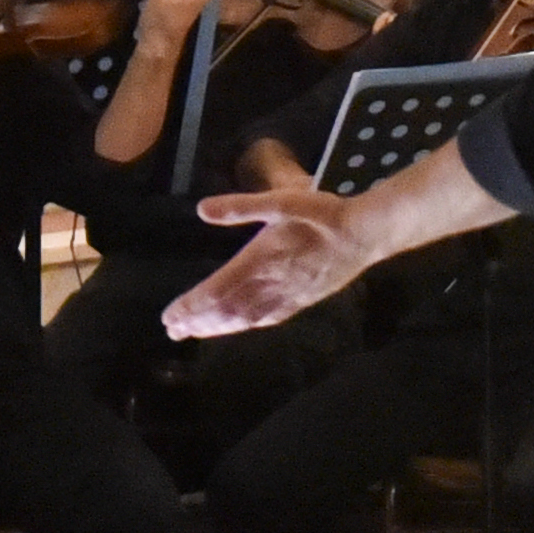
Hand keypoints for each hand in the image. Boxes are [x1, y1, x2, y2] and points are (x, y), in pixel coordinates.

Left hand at [172, 176, 379, 339]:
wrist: (364, 234)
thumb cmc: (323, 213)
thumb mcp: (281, 200)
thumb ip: (240, 206)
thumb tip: (203, 209)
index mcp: (260, 260)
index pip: (217, 291)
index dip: (191, 307)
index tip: (169, 316)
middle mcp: (269, 285)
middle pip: (226, 311)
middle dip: (197, 322)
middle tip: (173, 331)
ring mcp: (286, 297)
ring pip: (244, 319)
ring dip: (217, 327)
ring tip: (195, 332)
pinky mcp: (300, 301)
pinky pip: (266, 320)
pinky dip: (244, 326)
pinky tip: (237, 326)